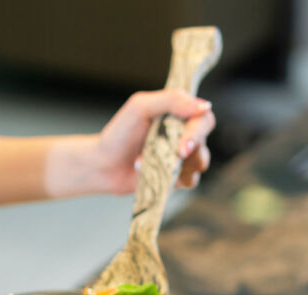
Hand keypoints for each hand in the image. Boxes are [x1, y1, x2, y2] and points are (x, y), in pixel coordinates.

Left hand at [94, 90, 215, 193]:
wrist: (104, 164)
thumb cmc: (120, 133)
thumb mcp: (141, 106)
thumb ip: (172, 100)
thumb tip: (204, 106)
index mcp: (179, 114)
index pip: (203, 118)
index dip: (197, 131)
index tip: (184, 143)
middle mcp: (184, 135)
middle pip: (204, 141)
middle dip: (193, 148)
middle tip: (177, 154)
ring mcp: (181, 158)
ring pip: (200, 162)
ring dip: (180, 165)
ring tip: (153, 162)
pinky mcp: (176, 177)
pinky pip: (190, 181)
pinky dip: (173, 179)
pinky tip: (151, 173)